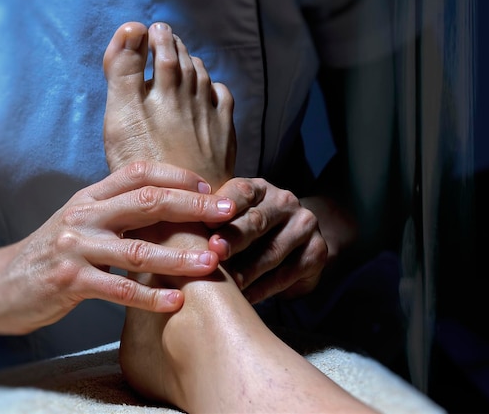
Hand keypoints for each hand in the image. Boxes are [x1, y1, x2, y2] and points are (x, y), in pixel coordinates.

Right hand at [0, 161, 235, 337]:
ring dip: (180, 257)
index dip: (178, 175)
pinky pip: (118, 288)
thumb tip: (170, 205)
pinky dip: (151, 296)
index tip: (211, 187)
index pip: (139, 172)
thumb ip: (118, 210)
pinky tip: (176, 302)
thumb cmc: (52, 253)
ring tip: (212, 263)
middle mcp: (84, 213)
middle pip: (147, 202)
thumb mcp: (82, 220)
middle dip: (193, 206)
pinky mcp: (69, 281)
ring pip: (138, 248)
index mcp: (91, 195)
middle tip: (228, 212)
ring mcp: (76, 246)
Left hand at [208, 178, 326, 302]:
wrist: (297, 241)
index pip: (241, 192)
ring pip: (272, 252)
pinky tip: (245, 299)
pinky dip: (263, 289)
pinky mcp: (316, 253)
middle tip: (214, 253)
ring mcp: (304, 227)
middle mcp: (285, 202)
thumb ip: (209, 220)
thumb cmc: (248, 231)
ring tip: (226, 285)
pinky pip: (286, 274)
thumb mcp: (231, 218)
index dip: (222, 207)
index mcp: (259, 189)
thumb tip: (172, 231)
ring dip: (247, 270)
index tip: (205, 224)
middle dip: (233, 239)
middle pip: (256, 222)